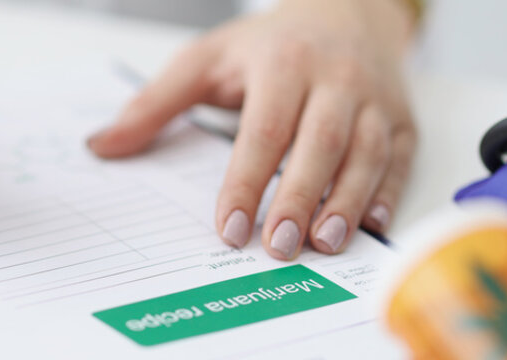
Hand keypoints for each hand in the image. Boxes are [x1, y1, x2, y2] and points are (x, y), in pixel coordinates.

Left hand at [88, 0, 417, 259]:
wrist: (349, 9)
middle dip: (299, 198)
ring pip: (366, 153)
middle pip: (319, 143)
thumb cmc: (273, 44)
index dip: (246, 182)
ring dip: (347, 201)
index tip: (229, 228)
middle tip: (278, 248)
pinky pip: (401, 158)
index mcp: (283, 63)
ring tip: (325, 244)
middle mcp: (336, 78)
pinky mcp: (403, 120)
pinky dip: (390, 193)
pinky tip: (370, 224)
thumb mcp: (208, 58)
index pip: (263, 129)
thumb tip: (103, 145)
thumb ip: (156, 103)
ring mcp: (375, 99)